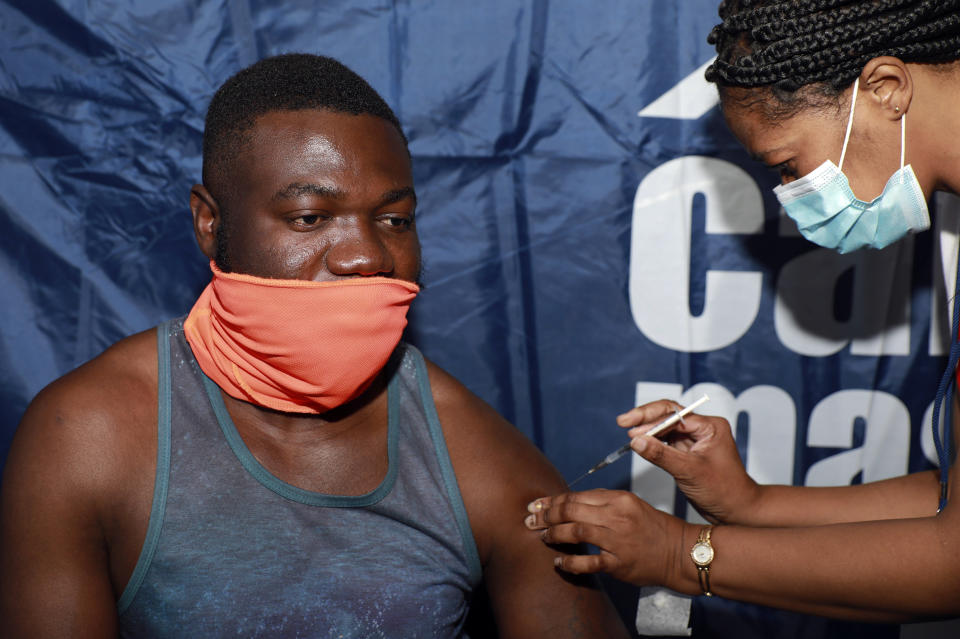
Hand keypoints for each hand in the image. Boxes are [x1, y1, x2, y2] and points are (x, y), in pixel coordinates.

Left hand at [523, 489, 687, 586]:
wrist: (679, 552)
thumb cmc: (653, 528)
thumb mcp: (630, 505)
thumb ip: (602, 503)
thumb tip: (569, 504)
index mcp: (618, 499)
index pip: (577, 496)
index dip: (553, 501)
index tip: (537, 505)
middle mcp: (617, 516)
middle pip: (572, 510)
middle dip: (547, 515)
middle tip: (531, 520)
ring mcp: (618, 540)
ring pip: (576, 531)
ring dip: (554, 534)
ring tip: (542, 537)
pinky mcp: (619, 563)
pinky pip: (588, 562)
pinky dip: (569, 562)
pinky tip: (558, 562)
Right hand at [619, 399, 760, 524]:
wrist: (737, 512)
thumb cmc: (724, 491)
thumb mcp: (690, 472)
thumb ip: (661, 455)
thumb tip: (636, 441)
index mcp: (710, 426)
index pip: (674, 413)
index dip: (649, 418)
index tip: (629, 425)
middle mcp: (703, 429)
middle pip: (668, 415)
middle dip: (645, 419)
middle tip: (623, 423)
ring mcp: (695, 440)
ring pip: (665, 428)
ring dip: (647, 430)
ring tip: (628, 435)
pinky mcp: (687, 452)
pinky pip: (666, 441)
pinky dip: (652, 442)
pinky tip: (640, 444)